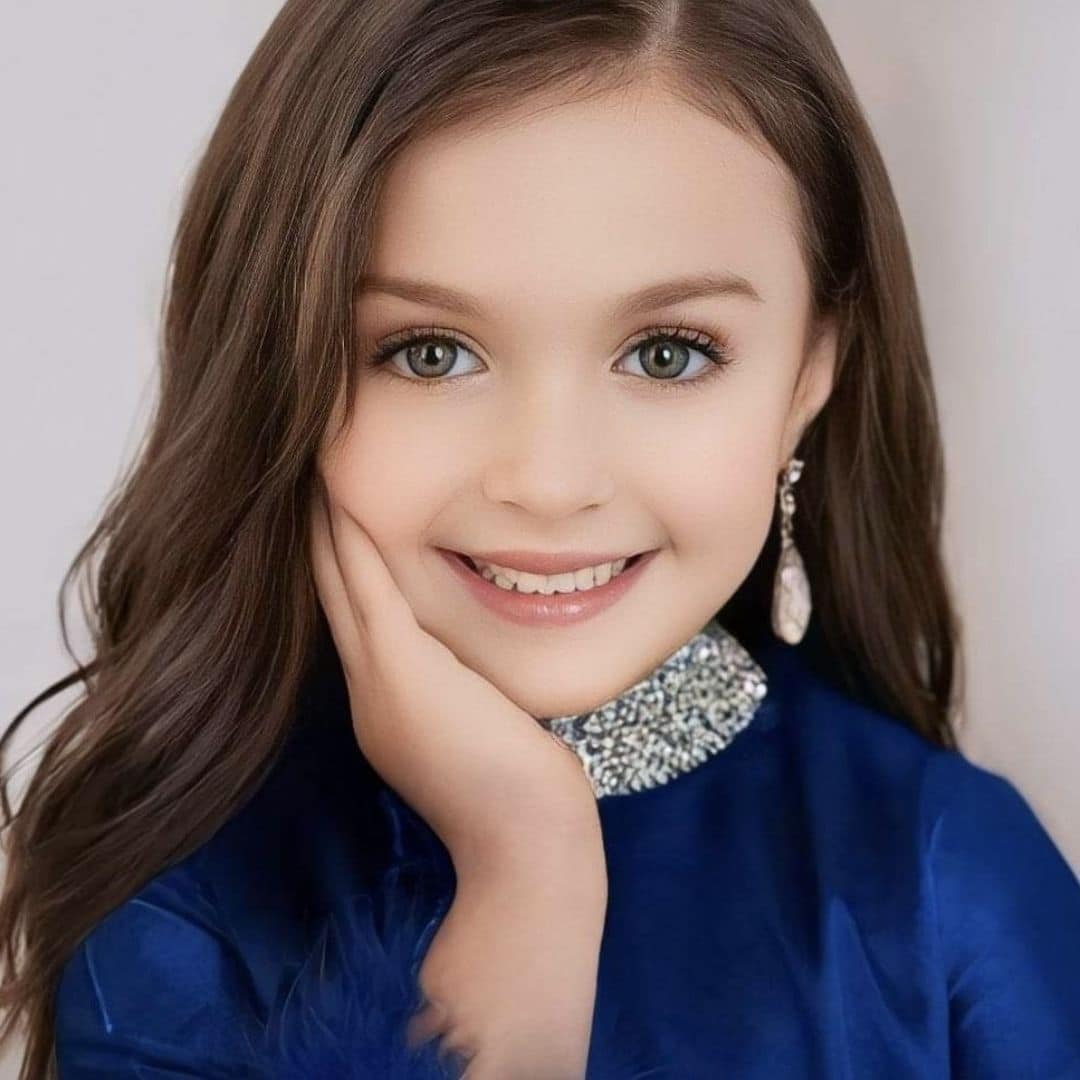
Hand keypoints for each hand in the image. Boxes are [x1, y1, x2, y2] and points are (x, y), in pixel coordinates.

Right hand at [308, 483, 605, 1074]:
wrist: (525, 847)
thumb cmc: (521, 796)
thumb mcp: (481, 730)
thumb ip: (465, 690)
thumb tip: (479, 662)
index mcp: (386, 703)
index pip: (356, 615)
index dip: (341, 561)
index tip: (336, 509)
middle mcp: (369, 689)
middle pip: (332, 591)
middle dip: (322, 532)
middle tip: (309, 474)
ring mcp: (379, 680)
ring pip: (338, 582)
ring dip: (328, 523)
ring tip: (316, 468)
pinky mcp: (402, 670)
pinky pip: (367, 586)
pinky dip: (352, 539)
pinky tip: (342, 493)